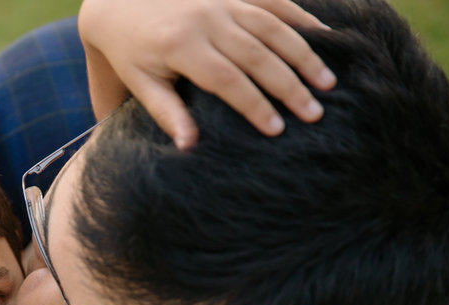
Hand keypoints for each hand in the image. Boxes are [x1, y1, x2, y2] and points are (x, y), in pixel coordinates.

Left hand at [78, 0, 336, 147]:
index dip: (254, 105)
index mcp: (181, 46)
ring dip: (303, 54)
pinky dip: (300, 17)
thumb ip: (167, 113)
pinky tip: (324, 35)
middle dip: (289, 86)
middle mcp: (206, 20)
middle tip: (315, 113)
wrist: (121, 1)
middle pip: (258, 56)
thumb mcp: (142, 84)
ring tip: (328, 83)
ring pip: (272, 27)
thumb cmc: (132, 53)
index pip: (227, 80)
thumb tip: (189, 147)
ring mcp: (222, 2)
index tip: (277, 129)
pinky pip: (273, 2)